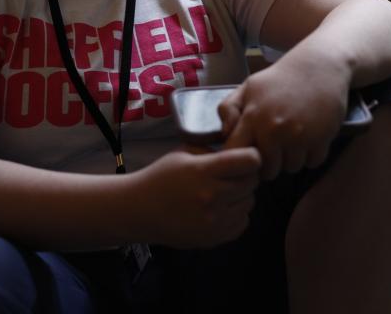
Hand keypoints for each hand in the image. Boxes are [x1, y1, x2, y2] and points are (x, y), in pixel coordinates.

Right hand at [128, 145, 260, 248]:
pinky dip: (236, 214)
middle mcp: (211, 197)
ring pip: (249, 202)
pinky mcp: (213, 238)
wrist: (138, 210)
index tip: (244, 157)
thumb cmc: (162, 177)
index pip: (250, 161)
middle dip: (245, 175)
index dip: (251, 156)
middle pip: (252, 182)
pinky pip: (242, 222)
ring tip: (223, 192)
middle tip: (232, 174)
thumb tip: (244, 151)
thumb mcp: (186, 153)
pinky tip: (221, 208)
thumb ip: (216, 151)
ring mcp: (213, 221)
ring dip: (241, 195)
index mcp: (203, 172)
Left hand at [217, 63, 347, 179]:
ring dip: (291, 160)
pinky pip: (312, 163)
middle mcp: (275, 129)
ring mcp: (299, 135)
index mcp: (253, 116)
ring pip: (291, 168)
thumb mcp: (249, 86)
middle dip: (270, 163)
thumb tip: (224, 134)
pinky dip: (311, 156)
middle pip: (267, 169)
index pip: (237, 154)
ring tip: (293, 142)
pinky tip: (309, 139)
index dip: (241, 159)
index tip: (249, 154)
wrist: (320, 65)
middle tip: (276, 149)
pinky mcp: (322, 138)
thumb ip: (228, 108)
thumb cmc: (281, 78)